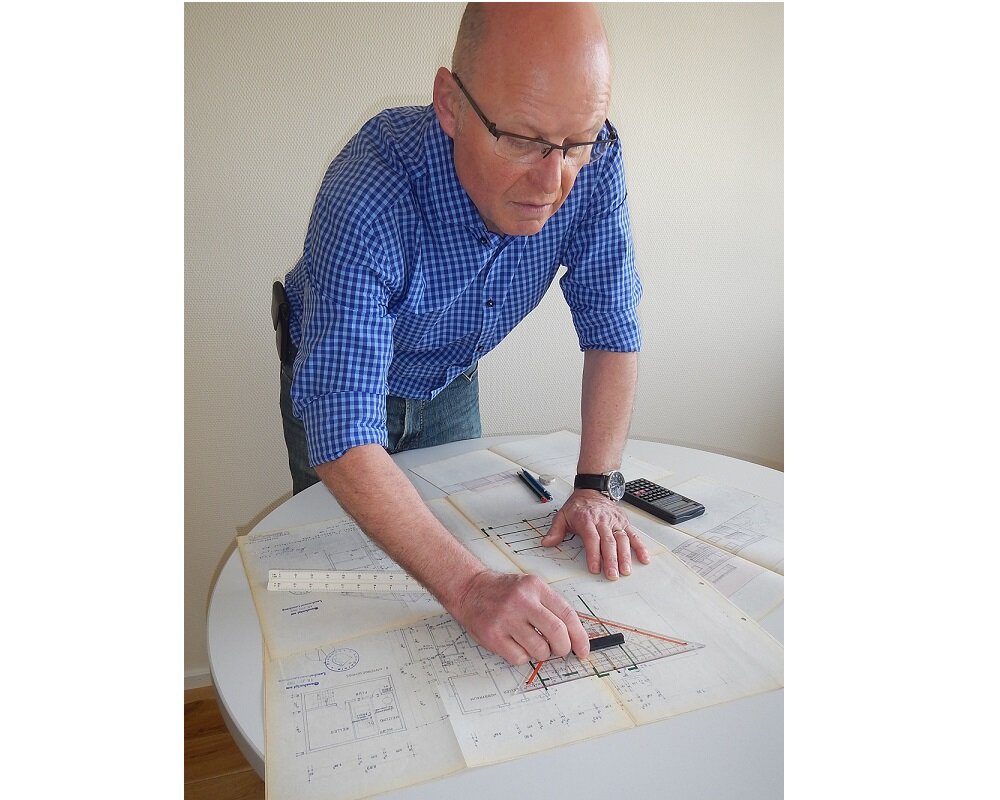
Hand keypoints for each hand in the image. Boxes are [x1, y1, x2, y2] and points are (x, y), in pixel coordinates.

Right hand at [449, 570, 590, 665]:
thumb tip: (574, 636)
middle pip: (557, 633)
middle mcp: (521, 601)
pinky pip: (520, 658)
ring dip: (542, 654)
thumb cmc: (502, 592)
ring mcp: (506, 618)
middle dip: (563, 648)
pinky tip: (515, 644)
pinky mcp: (493, 635)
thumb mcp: (530, 588)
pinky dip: (522, 656)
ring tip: (533, 644)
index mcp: (535, 587)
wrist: (469, 589)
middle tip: (560, 651)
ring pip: (540, 650)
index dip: (579, 636)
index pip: (567, 614)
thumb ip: (551, 607)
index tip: (583, 650)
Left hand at [542, 489, 650, 578]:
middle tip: (612, 575)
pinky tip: (644, 558)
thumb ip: (555, 530)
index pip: (592, 538)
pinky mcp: (624, 523)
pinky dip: (640, 547)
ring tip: (626, 571)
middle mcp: (603, 521)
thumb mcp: (562, 515)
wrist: (592, 489)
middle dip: (611, 559)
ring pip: (622, 539)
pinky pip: (633, 535)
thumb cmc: (578, 505)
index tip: (594, 568)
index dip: (593, 554)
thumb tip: (546, 543)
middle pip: (608, 541)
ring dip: (625, 556)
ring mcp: (615, 522)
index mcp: (587, 520)